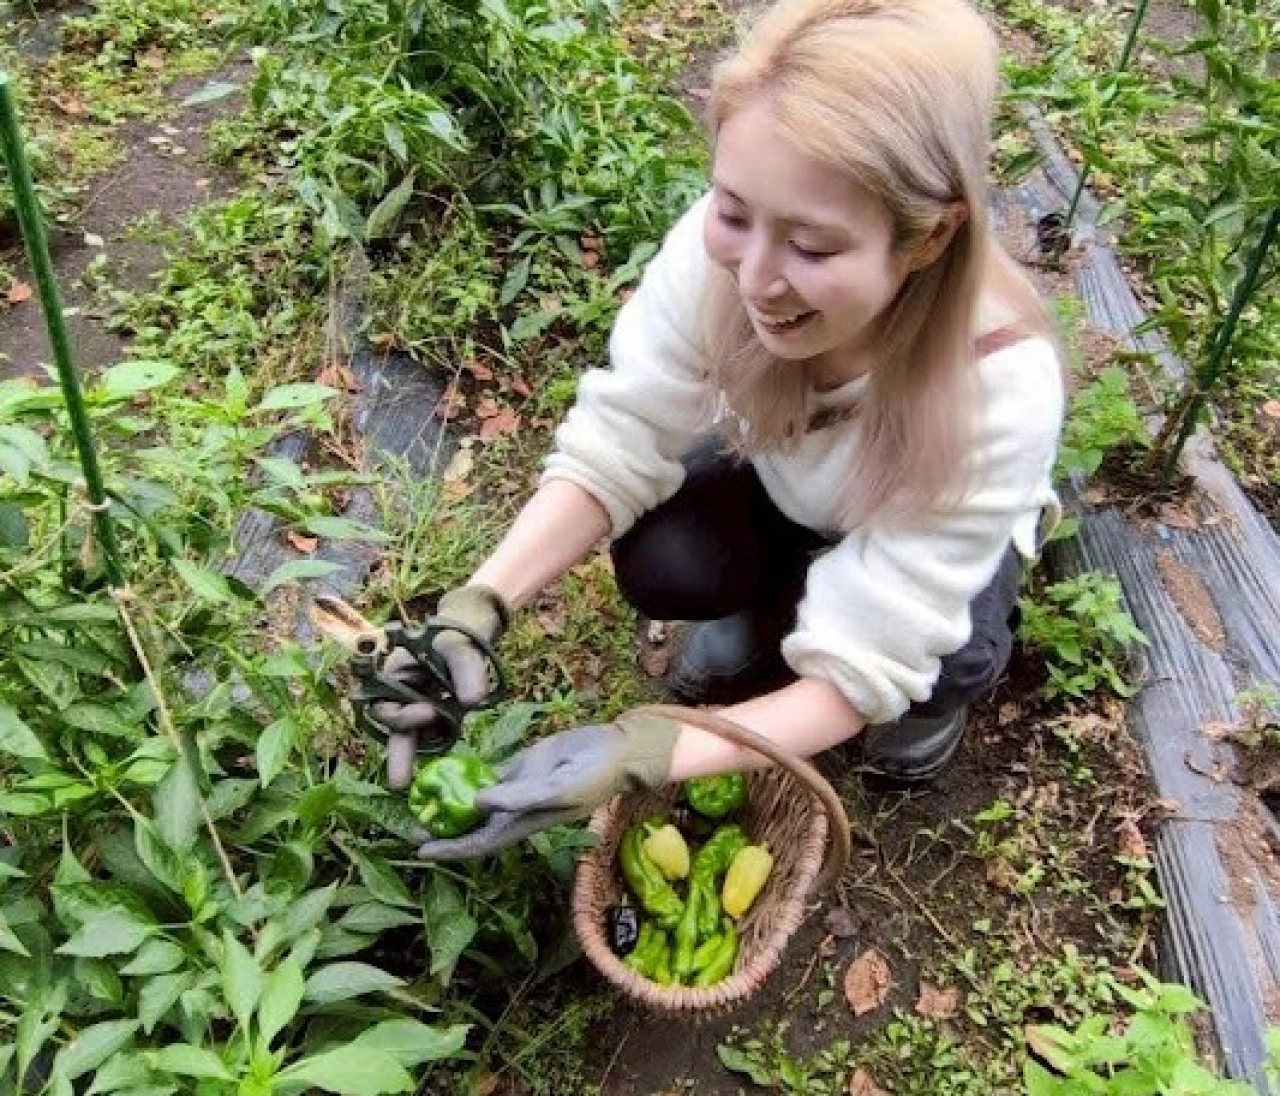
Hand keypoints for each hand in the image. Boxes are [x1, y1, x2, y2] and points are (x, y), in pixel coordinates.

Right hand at [373, 585, 509, 788]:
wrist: (475, 630)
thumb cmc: (459, 634)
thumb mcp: (461, 646)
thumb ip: (466, 668)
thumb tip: (472, 701)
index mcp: (393, 674)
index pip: (386, 705)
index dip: (403, 715)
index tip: (429, 711)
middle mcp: (401, 693)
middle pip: (394, 727)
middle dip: (399, 754)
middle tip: (399, 784)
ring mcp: (419, 705)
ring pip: (412, 736)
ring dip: (413, 758)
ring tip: (407, 786)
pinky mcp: (439, 715)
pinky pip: (433, 735)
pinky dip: (438, 745)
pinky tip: (444, 766)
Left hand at [414, 710, 681, 859]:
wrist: (616, 750)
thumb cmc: (593, 776)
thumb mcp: (558, 788)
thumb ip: (518, 796)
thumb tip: (475, 801)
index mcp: (524, 822)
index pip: (480, 843)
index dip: (451, 849)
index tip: (420, 851)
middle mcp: (516, 809)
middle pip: (472, 825)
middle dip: (443, 830)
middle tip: (409, 826)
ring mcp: (518, 787)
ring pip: (477, 800)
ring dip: (451, 803)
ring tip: (421, 799)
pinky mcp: (522, 765)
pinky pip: (490, 774)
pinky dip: (469, 776)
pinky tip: (448, 772)